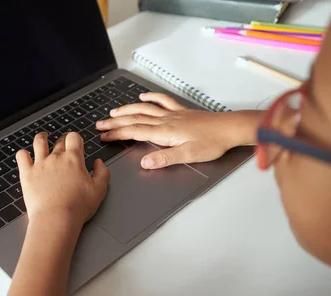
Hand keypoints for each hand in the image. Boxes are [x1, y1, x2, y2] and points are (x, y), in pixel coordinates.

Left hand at [16, 132, 109, 226]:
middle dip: (62, 140)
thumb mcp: (99, 190)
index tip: (76, 143)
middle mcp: (56, 158)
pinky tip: (25, 155)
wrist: (56, 218)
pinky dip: (23, 153)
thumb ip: (102, 173)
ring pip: (39, 142)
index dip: (75, 138)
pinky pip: (21, 156)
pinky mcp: (27, 174)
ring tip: (42, 138)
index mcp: (74, 160)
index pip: (74, 137)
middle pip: (59, 140)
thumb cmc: (77, 207)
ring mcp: (40, 164)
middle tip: (63, 144)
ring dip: (41, 138)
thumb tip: (99, 163)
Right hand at [96, 92, 258, 168]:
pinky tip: (143, 97)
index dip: (117, 134)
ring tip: (113, 113)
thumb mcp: (188, 155)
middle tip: (99, 125)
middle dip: (115, 122)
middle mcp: (165, 120)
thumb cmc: (212, 143)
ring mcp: (173, 114)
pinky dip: (151, 98)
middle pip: (134, 119)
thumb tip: (144, 163)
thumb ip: (164, 159)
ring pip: (144, 109)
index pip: (134, 132)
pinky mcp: (182, 112)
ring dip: (127, 110)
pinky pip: (162, 101)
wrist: (230, 128)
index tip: (103, 136)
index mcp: (164, 132)